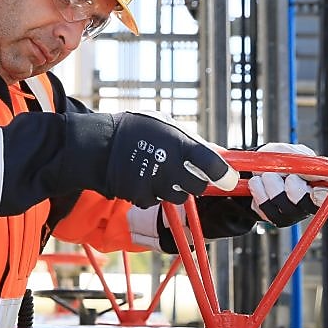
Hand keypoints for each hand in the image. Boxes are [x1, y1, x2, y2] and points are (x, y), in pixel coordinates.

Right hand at [107, 113, 238, 207]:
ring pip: (179, 197)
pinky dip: (154, 194)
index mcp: (179, 144)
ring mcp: (155, 184)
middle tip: (186, 172)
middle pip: (199, 187)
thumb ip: (193, 142)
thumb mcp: (167, 126)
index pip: (213, 164)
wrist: (98, 145)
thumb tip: (221, 155)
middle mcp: (169, 165)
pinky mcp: (141, 197)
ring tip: (160, 172)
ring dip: (174, 189)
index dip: (225, 175)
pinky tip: (143, 179)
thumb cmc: (136, 130)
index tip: (229, 179)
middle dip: (197, 182)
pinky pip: (158, 201)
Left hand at [246, 143, 327, 226]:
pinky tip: (258, 182)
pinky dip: (259, 191)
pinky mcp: (274, 217)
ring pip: (286, 207)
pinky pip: (266, 208)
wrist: (255, 166)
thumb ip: (303, 159)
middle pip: (310, 205)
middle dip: (295, 188)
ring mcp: (292, 212)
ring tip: (267, 173)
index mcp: (322, 185)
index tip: (315, 188)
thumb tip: (317, 170)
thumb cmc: (279, 158)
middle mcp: (310, 202)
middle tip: (287, 175)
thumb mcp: (291, 152)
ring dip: (272, 184)